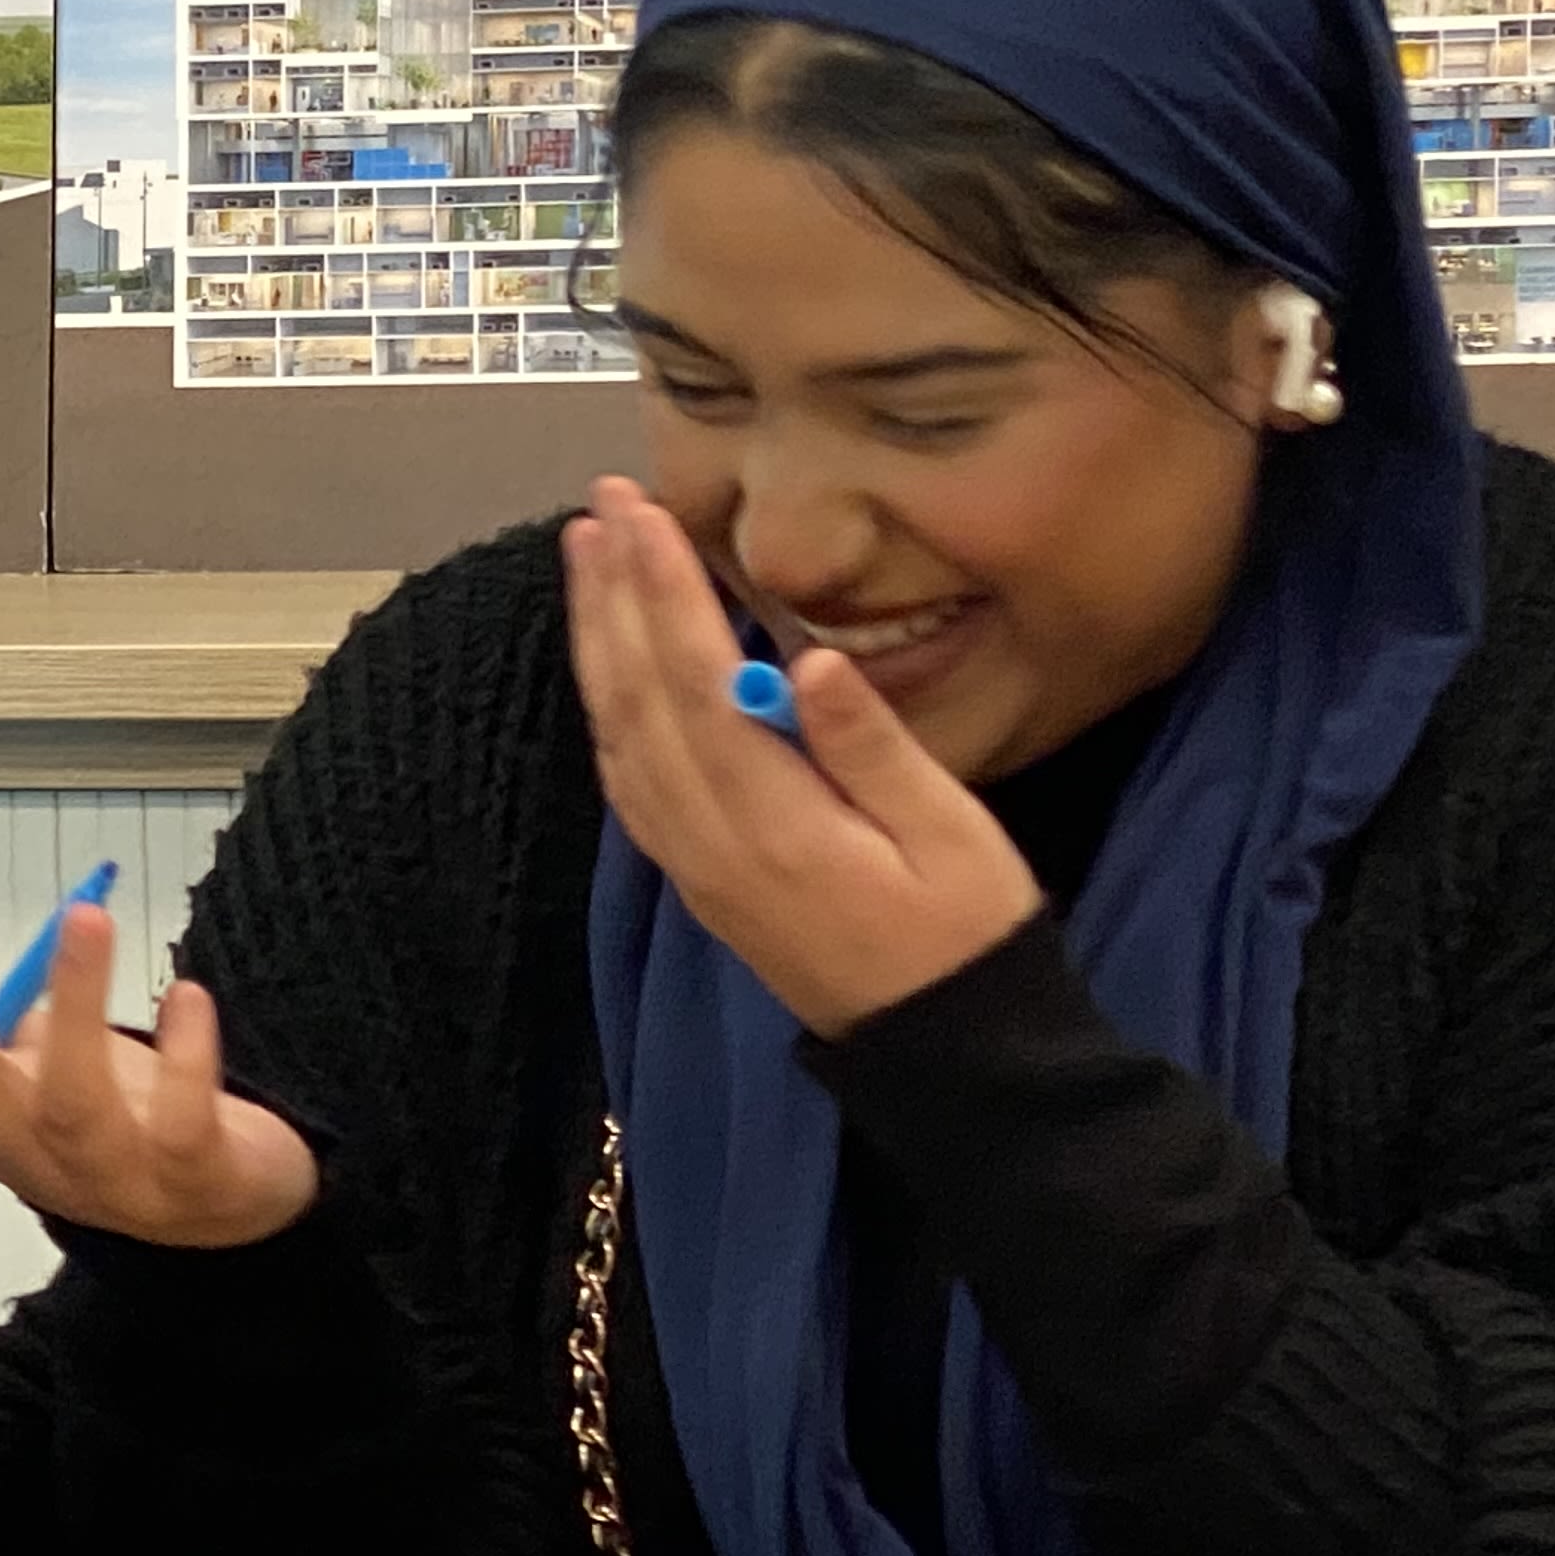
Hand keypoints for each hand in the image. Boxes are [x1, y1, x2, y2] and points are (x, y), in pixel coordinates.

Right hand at [0, 901, 318, 1247]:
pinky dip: (185, 1059)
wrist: (231, 1202)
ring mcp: (113, 1179)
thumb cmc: (116, 1115)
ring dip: (75, 1008)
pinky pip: (181, 1125)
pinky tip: (186, 997)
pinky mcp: (194, 1180)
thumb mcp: (17, 1063)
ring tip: (85, 917)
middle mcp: (36, 1159)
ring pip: (74, 1105)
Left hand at [563, 473, 1042, 1035]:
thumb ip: (872, 748)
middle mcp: (708, 842)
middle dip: (615, 595)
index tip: (640, 515)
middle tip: (600, 505)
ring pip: (619, 735)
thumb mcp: (950, 835)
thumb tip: (808, 659)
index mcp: (771, 824)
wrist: (941, 1049)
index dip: (661, 593)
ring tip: (588, 558)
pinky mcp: (695, 875)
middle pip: (638, 700)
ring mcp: (692, 864)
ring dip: (599, 641)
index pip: (694, 686)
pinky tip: (609, 659)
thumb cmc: (966, 934)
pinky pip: (628, 778)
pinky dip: (610, 705)